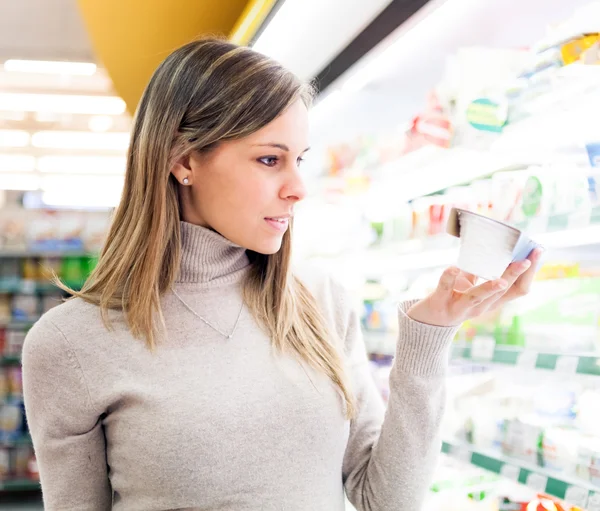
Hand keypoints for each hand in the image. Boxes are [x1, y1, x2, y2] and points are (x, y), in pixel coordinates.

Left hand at [407, 248, 543, 326]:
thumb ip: (481, 270)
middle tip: (528, 258)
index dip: (530, 273)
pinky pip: (445, 289)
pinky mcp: (439, 303)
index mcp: (491, 302)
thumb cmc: (451, 298)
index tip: (538, 251)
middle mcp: (479, 307)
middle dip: (516, 275)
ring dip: (490, 287)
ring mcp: (459, 307)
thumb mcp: (471, 286)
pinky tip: (453, 267)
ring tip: (501, 279)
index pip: (519, 289)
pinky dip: (449, 277)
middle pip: (504, 293)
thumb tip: (494, 245)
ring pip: (478, 296)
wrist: (425, 322)